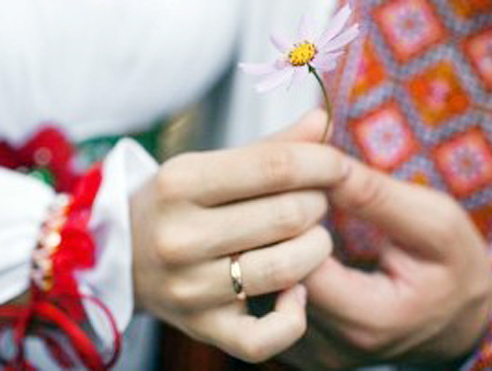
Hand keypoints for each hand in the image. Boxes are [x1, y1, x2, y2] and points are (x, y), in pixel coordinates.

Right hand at [130, 111, 346, 362]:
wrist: (121, 254)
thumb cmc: (180, 202)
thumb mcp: (211, 164)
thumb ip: (271, 146)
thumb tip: (323, 121)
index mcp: (180, 183)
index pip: (276, 167)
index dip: (322, 163)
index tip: (337, 165)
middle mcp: (179, 237)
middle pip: (289, 216)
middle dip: (318, 204)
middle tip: (314, 201)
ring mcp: (189, 288)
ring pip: (287, 269)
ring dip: (317, 248)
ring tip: (310, 236)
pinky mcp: (202, 328)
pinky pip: (267, 336)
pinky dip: (295, 316)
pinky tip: (297, 292)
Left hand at [282, 159, 491, 368]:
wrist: (462, 326)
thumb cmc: (455, 271)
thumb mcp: (436, 224)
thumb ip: (378, 198)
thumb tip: (324, 164)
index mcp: (366, 320)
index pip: (294, 263)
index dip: (289, 215)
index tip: (302, 182)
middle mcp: (329, 348)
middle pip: (265, 281)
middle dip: (268, 226)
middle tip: (277, 185)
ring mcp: (311, 355)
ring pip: (257, 294)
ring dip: (263, 246)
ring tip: (278, 207)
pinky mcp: (302, 352)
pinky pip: (266, 307)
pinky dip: (267, 269)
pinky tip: (284, 240)